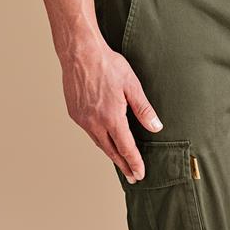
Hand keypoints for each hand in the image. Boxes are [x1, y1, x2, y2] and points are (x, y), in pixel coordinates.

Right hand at [61, 41, 162, 182]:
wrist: (80, 53)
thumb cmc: (107, 65)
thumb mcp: (131, 85)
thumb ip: (143, 108)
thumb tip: (156, 127)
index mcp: (111, 117)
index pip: (126, 147)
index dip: (134, 162)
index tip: (140, 174)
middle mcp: (94, 123)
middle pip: (111, 150)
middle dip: (123, 164)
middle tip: (132, 176)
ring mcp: (82, 119)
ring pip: (98, 142)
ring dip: (111, 153)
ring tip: (120, 161)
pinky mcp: (74, 113)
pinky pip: (89, 132)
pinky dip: (99, 139)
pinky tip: (104, 138)